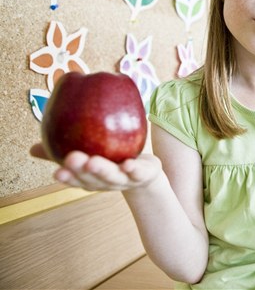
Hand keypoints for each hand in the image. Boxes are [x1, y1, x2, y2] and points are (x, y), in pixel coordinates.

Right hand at [30, 143, 162, 191]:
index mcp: (91, 179)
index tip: (56, 171)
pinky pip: (138, 173)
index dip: (67, 178)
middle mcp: (106, 182)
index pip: (76, 180)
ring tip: (93, 161)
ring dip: (103, 170)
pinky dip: (133, 169)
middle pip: (93, 179)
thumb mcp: (88, 155)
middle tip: (72, 159)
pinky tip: (127, 164)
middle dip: (81, 171)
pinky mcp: (143, 175)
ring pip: (113, 176)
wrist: (145, 174)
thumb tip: (32, 148)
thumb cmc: (112, 161)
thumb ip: (62, 152)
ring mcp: (125, 180)